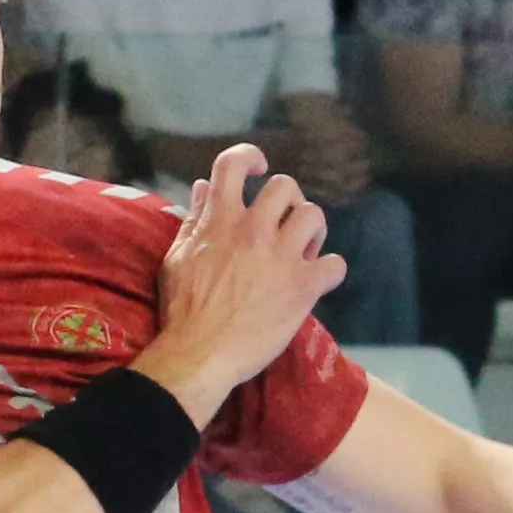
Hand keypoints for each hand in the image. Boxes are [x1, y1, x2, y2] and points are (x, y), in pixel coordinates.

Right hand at [140, 144, 345, 408]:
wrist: (200, 355)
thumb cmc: (182, 310)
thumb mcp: (177, 258)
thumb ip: (195, 220)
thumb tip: (203, 187)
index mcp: (221, 220)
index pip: (233, 163)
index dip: (249, 157)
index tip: (257, 170)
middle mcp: (254, 229)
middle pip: (285, 186)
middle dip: (287, 201)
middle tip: (283, 223)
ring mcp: (282, 257)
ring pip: (315, 215)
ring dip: (311, 229)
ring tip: (302, 248)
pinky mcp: (304, 287)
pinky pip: (335, 264)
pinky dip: (329, 271)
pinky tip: (316, 281)